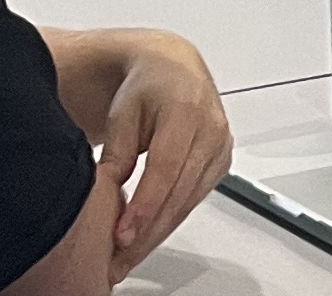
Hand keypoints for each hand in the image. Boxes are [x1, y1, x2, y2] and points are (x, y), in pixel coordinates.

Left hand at [97, 32, 227, 265]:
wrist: (174, 70)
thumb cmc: (147, 87)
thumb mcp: (122, 114)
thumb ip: (117, 153)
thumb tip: (109, 196)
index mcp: (186, 108)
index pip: (165, 167)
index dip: (144, 205)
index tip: (122, 235)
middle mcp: (212, 127)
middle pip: (180, 191)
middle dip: (148, 230)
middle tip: (118, 260)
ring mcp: (221, 145)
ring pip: (189, 201)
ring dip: (158, 232)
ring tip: (127, 257)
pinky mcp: (222, 161)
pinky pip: (195, 198)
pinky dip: (171, 219)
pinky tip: (149, 235)